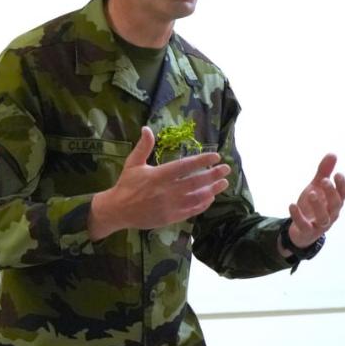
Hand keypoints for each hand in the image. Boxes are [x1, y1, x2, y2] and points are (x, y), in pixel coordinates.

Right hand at [89, 126, 230, 239]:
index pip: (185, 166)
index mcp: (159, 175)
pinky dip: (203, 204)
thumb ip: (143, 146)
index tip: (215, 156)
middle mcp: (167, 190)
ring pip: (197, 197)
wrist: (118, 210)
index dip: (202, 160)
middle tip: (226, 169)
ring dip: (212, 190)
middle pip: (196, 181)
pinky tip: (210, 198)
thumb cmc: (127, 185)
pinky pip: (192, 210)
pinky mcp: (171, 217)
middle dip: (213, 174)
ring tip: (223, 183)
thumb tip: (147, 128)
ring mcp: (170, 205)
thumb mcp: (133, 163)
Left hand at [284, 154, 344, 250]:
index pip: (344, 194)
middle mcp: (331, 214)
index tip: (338, 173)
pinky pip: (304, 225)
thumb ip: (323, 172)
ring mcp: (319, 224)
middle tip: (324, 180)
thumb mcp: (316, 187)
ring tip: (310, 192)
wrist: (301, 230)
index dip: (342, 185)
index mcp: (334, 203)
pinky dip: (298, 216)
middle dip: (331, 193)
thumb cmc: (312, 206)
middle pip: (336, 205)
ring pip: (324, 218)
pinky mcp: (307, 231)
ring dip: (318, 205)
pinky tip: (291, 205)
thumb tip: (333, 154)